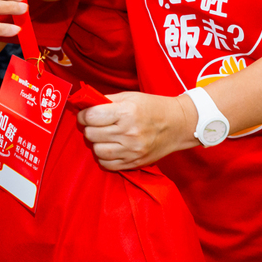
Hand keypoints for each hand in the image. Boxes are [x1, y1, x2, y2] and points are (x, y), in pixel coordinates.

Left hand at [78, 91, 197, 169]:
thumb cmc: (152, 107)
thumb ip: (106, 101)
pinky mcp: (134, 163)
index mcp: (126, 112)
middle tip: (95, 124)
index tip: (86, 114)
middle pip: (91, 134)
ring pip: (97, 151)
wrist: (177, 124)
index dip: (84, 115)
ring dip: (96, 143)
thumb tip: (85, 105)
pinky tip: (110, 147)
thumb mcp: (129, 97)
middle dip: (89, 128)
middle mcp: (129, 133)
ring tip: (103, 136)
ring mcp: (132, 150)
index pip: (91, 117)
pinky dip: (104, 157)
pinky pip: (107, 164)